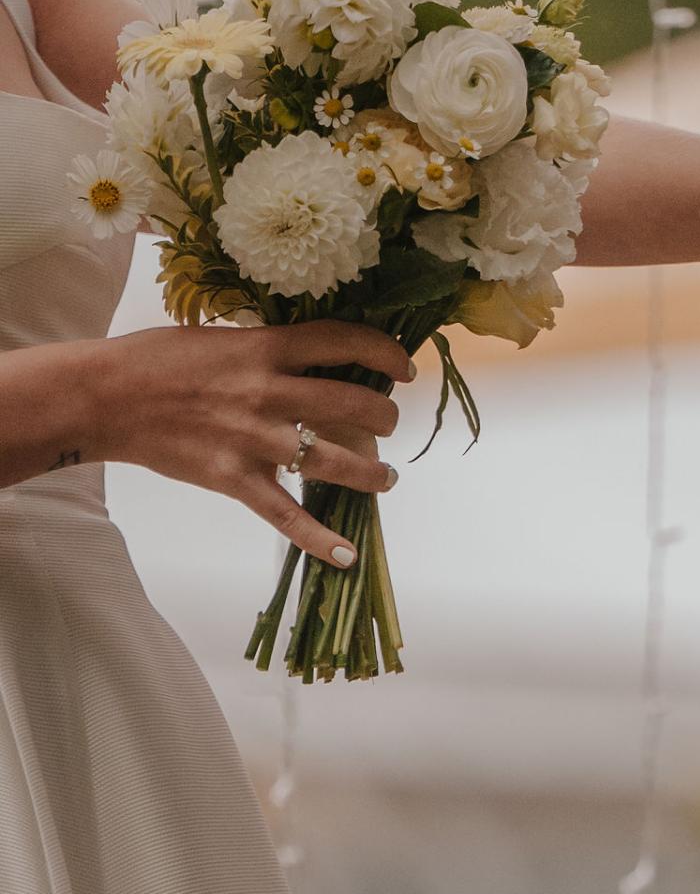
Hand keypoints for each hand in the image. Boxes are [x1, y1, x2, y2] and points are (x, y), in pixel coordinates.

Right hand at [89, 321, 413, 565]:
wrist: (102, 398)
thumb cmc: (158, 361)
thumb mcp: (224, 339)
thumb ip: (271, 351)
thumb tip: (319, 362)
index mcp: (265, 349)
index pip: (343, 343)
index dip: (385, 353)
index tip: (404, 367)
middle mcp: (268, 392)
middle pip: (354, 404)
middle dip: (385, 417)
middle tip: (388, 423)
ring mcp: (253, 439)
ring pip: (335, 459)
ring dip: (373, 472)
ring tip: (385, 477)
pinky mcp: (234, 479)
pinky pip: (286, 515)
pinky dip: (319, 538)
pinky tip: (348, 554)